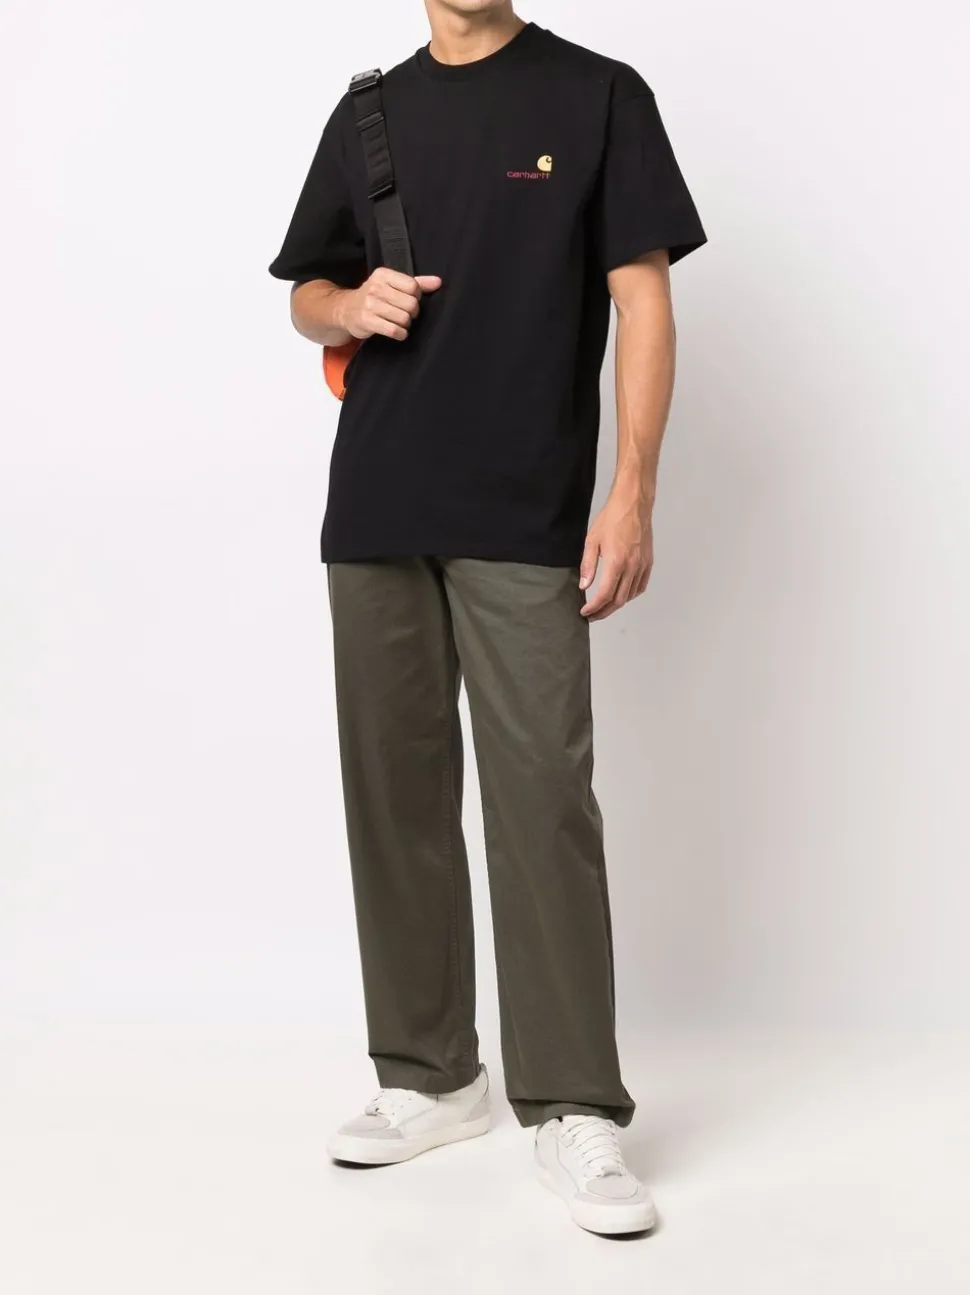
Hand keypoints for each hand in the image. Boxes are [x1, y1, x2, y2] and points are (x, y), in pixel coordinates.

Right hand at [338, 268, 441, 341]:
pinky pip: (393, 330)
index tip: (409, 301)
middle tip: (404, 314)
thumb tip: (438, 282)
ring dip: (406, 325)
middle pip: (411, 303)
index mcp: (383, 274)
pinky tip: (397, 332)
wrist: (345, 309)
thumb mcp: (393, 285)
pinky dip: (400, 334)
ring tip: (399, 323)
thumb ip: (417, 283)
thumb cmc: (374, 297)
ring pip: (404, 318)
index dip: (416, 297)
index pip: (413, 286)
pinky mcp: (366, 321)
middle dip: (412, 313)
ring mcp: (370, 304)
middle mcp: (375, 287)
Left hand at [579, 491, 653, 620]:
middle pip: (619, 600)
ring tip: (603, 607)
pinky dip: (630, 595)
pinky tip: (621, 595)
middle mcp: (632, 567)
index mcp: (616, 562)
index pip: (605, 595)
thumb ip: (588, 565)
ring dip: (616, 605)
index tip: (585, 612)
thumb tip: (584, 586)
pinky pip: (640, 586)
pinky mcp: (648, 562)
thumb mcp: (592, 540)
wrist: (633, 504)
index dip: (594, 607)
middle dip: (604, 611)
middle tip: (592, 616)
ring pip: (630, 595)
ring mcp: (642, 566)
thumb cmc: (611, 518)